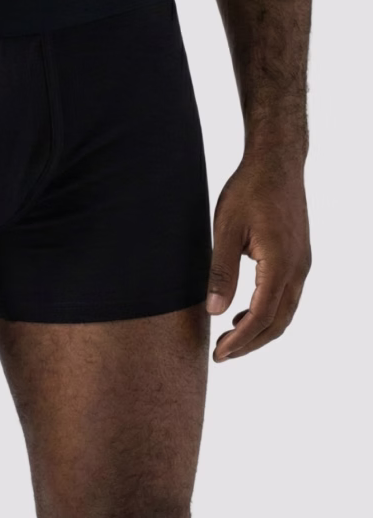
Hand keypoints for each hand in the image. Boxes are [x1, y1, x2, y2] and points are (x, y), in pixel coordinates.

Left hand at [205, 154, 311, 361]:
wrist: (277, 163)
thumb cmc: (249, 190)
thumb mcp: (226, 229)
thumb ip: (221, 271)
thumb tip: (214, 311)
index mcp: (280, 264)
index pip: (261, 316)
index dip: (241, 340)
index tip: (220, 354)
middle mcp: (297, 269)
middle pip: (278, 322)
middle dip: (250, 343)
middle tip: (222, 354)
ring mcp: (302, 264)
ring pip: (286, 312)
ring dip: (260, 330)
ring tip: (231, 339)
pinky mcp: (299, 257)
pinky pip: (288, 296)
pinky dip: (269, 313)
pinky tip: (246, 312)